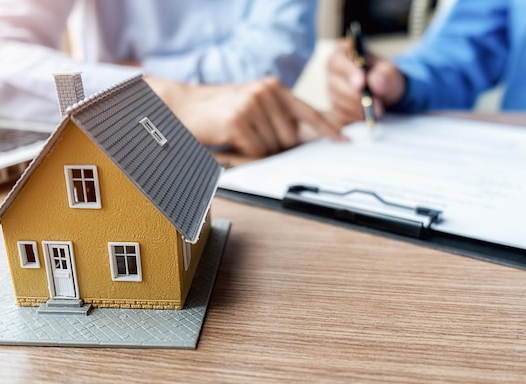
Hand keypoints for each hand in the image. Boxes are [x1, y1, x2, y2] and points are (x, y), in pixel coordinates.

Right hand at [145, 76, 344, 155]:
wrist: (183, 107)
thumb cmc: (218, 111)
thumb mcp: (252, 105)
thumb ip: (276, 116)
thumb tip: (298, 140)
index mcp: (273, 88)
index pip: (307, 112)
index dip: (327, 129)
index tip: (343, 142)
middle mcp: (265, 92)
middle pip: (290, 138)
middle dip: (276, 147)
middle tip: (254, 139)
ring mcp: (252, 105)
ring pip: (272, 147)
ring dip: (258, 150)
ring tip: (240, 136)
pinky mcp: (238, 121)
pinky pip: (256, 151)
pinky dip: (247, 154)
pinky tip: (233, 140)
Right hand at [327, 39, 405, 126]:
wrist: (385, 92)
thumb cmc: (383, 76)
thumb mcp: (390, 71)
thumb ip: (385, 74)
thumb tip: (376, 81)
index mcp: (343, 54)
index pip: (337, 61)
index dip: (348, 72)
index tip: (361, 84)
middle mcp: (333, 72)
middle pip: (335, 85)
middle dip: (356, 97)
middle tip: (376, 104)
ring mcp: (332, 91)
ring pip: (339, 102)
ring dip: (358, 109)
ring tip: (378, 110)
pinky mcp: (335, 107)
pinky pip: (341, 116)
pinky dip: (356, 118)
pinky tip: (368, 115)